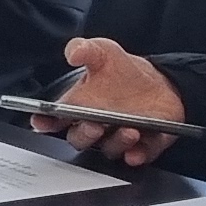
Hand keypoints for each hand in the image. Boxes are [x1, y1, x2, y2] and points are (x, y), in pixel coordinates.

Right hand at [43, 37, 189, 166]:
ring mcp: (118, 138)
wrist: (162, 83)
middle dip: (85, 134)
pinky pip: (138, 155)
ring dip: (117, 143)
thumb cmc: (125, 72)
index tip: (43, 122)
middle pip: (81, 138)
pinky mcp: (143, 146)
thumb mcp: (105, 53)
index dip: (46, 123)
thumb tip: (72, 53)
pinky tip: (138, 151)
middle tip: (94, 125)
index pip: (55, 119)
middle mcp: (96, 126)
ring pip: (110, 149)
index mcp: (79, 106)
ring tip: (130, 130)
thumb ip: (85, 49)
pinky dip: (138, 155)